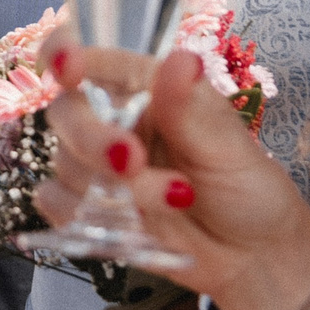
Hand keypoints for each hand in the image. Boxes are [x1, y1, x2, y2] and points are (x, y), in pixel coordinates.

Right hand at [33, 46, 309, 309]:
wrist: (253, 256)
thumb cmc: (247, 187)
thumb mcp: (228, 147)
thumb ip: (191, 110)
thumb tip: (181, 60)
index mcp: (143, 88)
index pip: (88, 56)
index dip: (63, 52)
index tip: (67, 68)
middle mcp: (111, 120)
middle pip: (66, 112)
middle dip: (92, 139)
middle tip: (133, 162)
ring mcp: (96, 166)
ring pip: (65, 163)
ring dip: (113, 188)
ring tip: (178, 200)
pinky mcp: (87, 208)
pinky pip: (56, 204)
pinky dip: (87, 215)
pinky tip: (135, 225)